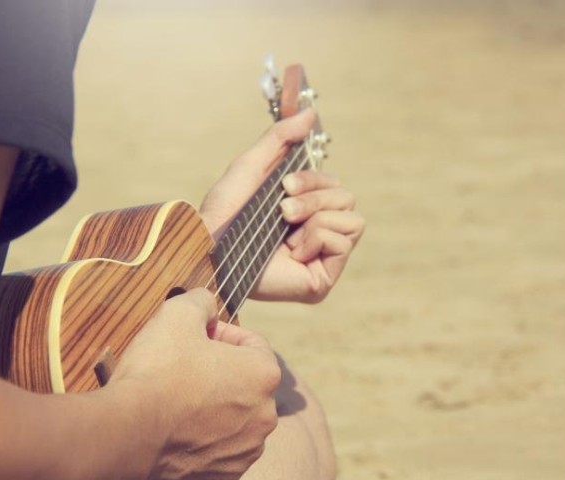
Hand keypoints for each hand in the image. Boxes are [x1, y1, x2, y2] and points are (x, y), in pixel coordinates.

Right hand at [111, 289, 280, 479]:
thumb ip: (201, 301)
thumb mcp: (177, 314)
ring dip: (215, 404)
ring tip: (180, 397)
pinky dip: (206, 436)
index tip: (197, 336)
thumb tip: (207, 301)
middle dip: (220, 370)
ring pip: (236, 415)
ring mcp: (247, 448)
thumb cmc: (155, 372)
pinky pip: (222, 446)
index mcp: (264, 374)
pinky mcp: (226, 474)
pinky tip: (179, 426)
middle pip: (246, 381)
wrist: (125, 432)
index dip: (222, 333)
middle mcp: (266, 415)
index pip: (252, 343)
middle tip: (185, 365)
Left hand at [200, 109, 365, 303]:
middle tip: (283, 209)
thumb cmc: (224, 212)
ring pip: (353, 219)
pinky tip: (293, 252)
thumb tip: (310, 112)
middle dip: (314, 198)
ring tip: (286, 232)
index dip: (314, 179)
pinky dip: (317, 239)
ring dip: (316, 216)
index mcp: (304, 211)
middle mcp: (316, 234)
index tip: (284, 185)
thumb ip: (280, 137)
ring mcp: (321, 259)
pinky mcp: (323, 280)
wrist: (211, 250)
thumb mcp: (252, 165)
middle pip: (346, 197)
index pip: (335, 185)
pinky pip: (345, 242)